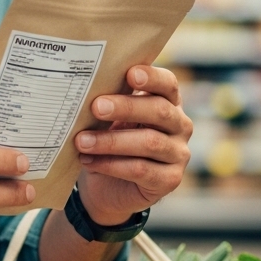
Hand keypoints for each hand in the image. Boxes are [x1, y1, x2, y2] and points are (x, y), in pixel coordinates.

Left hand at [72, 65, 191, 226]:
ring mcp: (178, 153)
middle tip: (96, 107)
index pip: (168, 84)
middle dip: (125, 107)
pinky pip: (141, 169)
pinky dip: (111, 164)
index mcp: (167, 102)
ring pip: (149, 142)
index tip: (131, 74)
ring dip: (111, 141)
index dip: (152, 78)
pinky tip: (88, 161)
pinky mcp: (170, 180)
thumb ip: (107, 103)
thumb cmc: (110, 140)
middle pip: (159, 110)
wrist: (108, 186)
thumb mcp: (108, 119)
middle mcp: (179, 125)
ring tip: (81, 141)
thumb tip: (83, 86)